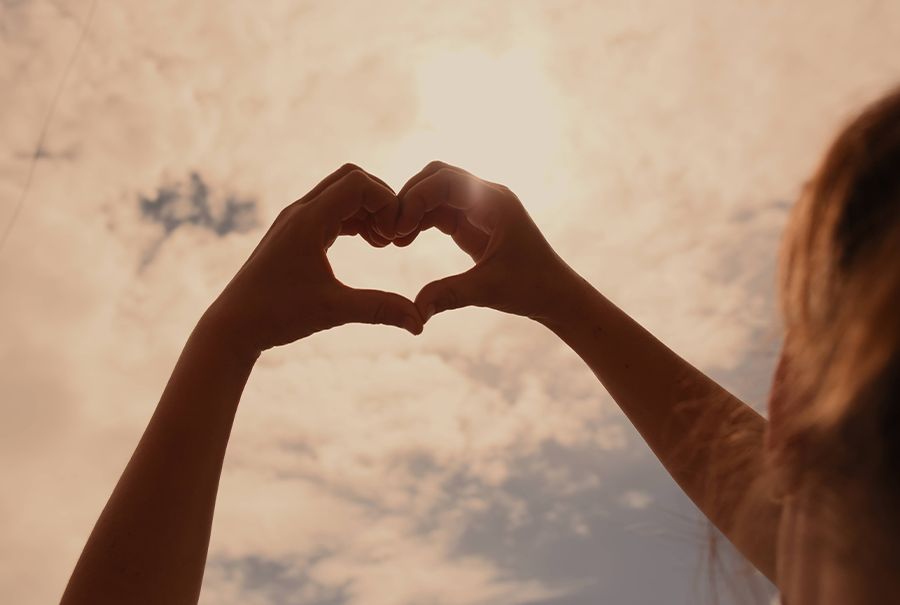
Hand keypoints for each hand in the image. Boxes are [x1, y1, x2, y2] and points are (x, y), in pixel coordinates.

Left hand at [203, 164, 423, 356]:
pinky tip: (369, 244)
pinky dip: (354, 219)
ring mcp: (295, 220)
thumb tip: (420, 322)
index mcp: (308, 220)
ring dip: (368, 210)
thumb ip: (379, 309)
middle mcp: (300, 212)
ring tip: (384, 243)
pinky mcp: (294, 233)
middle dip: (380, 200)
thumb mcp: (333, 311)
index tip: (395, 237)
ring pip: (340, 193)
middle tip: (393, 235)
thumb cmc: (276, 315)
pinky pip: (331, 210)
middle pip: (351, 178)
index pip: (358, 183)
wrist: (233, 326)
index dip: (387, 202)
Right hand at [394, 161, 588, 324]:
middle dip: (409, 197)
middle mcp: (486, 196)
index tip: (398, 227)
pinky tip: (402, 241)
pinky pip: (437, 210)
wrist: (553, 294)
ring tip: (392, 239)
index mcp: (495, 202)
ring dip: (411, 209)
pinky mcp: (471, 222)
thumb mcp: (488, 291)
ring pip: (434, 191)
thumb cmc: (531, 287)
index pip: (446, 179)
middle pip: (436, 176)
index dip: (417, 197)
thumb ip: (450, 295)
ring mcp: (478, 207)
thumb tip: (415, 312)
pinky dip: (418, 220)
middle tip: (389, 229)